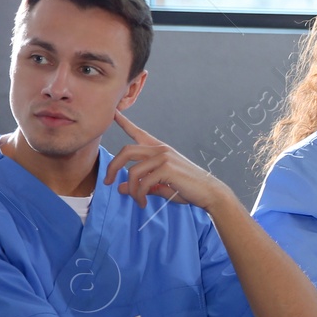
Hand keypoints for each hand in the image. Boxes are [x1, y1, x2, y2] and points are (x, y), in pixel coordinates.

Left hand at [105, 111, 232, 210]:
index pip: (138, 133)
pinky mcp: (166, 169)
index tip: (114, 113)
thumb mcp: (160, 186)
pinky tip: (143, 203)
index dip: (124, 122)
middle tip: (107, 182)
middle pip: (126, 151)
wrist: (209, 192)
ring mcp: (164, 158)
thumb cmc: (187, 188)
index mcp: (160, 150)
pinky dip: (139, 195)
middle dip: (112, 167)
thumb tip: (120, 188)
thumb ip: (140, 184)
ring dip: (131, 189)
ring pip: (132, 171)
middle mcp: (160, 150)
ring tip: (137, 200)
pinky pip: (142, 183)